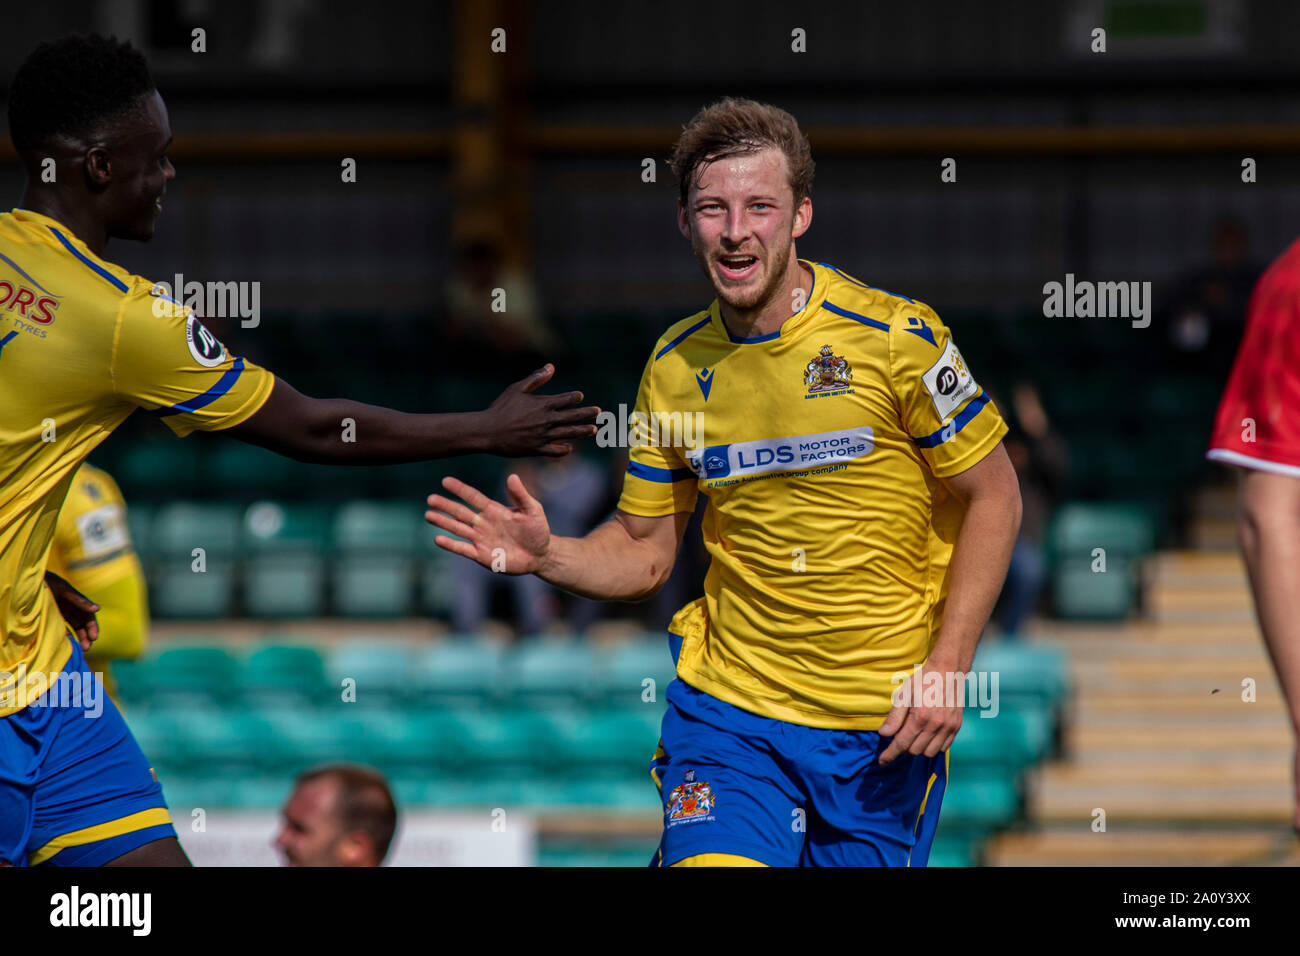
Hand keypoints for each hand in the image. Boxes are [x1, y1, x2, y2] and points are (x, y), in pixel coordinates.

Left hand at [44, 570, 99, 651]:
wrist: (29, 580)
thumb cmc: (48, 582)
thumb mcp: (64, 590)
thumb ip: (79, 600)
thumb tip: (98, 608)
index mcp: (77, 601)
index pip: (89, 617)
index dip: (92, 627)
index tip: (94, 637)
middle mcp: (70, 608)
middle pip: (82, 625)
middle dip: (86, 636)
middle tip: (87, 647)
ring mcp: (60, 614)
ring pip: (73, 629)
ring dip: (77, 638)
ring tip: (80, 650)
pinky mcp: (50, 618)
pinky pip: (60, 629)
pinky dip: (64, 636)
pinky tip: (65, 644)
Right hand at [425, 474, 551, 575]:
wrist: (540, 554)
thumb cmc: (537, 530)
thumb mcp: (533, 510)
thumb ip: (521, 495)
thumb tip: (512, 476)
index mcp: (494, 510)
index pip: (473, 497)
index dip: (460, 489)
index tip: (445, 481)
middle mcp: (484, 523)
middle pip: (461, 512)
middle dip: (446, 506)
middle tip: (430, 498)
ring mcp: (481, 539)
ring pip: (458, 528)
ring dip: (443, 522)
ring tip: (428, 514)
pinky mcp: (482, 555)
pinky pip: (463, 549)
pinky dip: (451, 544)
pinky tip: (437, 539)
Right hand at [483, 364, 600, 457]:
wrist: (487, 431)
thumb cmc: (501, 408)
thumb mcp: (517, 388)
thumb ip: (536, 378)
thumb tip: (551, 366)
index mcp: (543, 404)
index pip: (566, 400)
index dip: (575, 398)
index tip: (581, 397)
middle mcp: (546, 421)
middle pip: (572, 417)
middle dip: (587, 414)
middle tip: (599, 412)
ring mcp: (543, 436)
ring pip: (568, 434)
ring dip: (582, 432)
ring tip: (594, 430)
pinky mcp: (537, 449)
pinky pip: (556, 451)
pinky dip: (564, 449)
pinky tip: (569, 447)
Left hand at [877, 659, 963, 764]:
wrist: (948, 670)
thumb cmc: (923, 680)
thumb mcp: (904, 694)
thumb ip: (894, 717)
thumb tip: (884, 734)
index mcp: (920, 717)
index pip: (902, 744)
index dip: (890, 755)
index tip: (882, 761)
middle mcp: (936, 725)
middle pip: (915, 751)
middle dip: (904, 748)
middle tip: (900, 736)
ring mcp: (948, 727)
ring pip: (930, 753)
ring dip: (919, 749)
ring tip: (914, 736)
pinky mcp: (956, 727)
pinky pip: (943, 747)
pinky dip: (933, 746)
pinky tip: (927, 736)